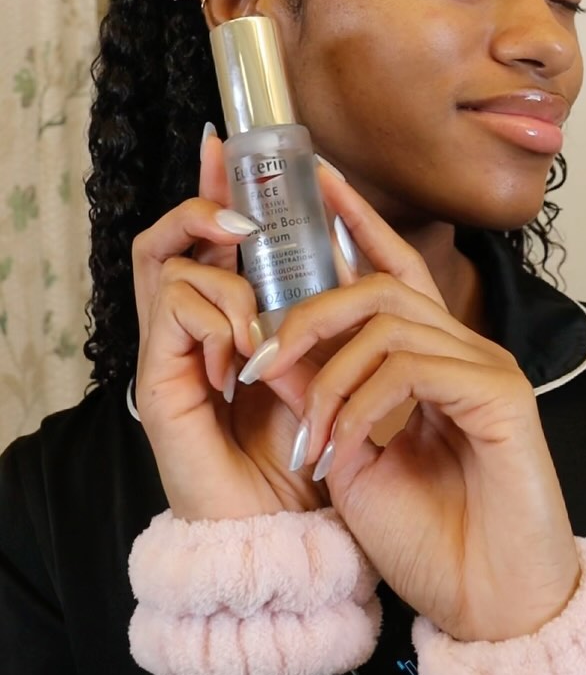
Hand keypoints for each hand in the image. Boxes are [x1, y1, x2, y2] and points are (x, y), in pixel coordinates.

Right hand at [132, 132, 349, 521]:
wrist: (285, 532)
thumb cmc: (307, 447)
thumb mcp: (322, 355)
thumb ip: (317, 303)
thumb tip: (339, 234)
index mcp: (221, 320)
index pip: (203, 237)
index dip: (210, 185)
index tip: (226, 142)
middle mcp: (185, 331)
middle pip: (163, 237)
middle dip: (201, 205)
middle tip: (243, 213)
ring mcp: (166, 355)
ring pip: (165, 261)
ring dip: (224, 275)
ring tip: (258, 313)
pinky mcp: (157, 382)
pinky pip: (176, 307)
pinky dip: (218, 317)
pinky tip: (246, 356)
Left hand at [239, 164, 580, 642]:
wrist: (488, 609)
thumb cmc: (428, 537)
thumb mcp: (349, 455)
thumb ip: (320, 395)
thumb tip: (273, 346)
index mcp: (430, 359)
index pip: (392, 268)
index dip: (355, 220)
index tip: (314, 178)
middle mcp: (463, 350)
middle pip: (378, 287)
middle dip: (309, 311)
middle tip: (262, 359)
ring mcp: (487, 367)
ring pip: (386, 323)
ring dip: (330, 382)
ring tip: (313, 444)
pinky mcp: (501, 395)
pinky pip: (410, 367)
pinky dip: (364, 406)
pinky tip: (351, 452)